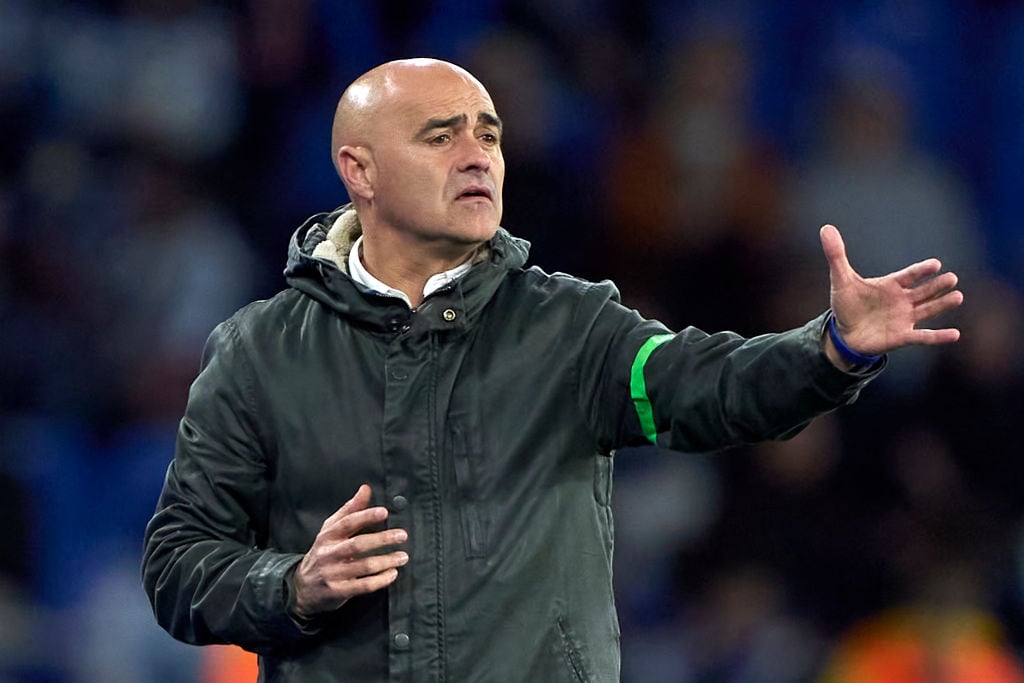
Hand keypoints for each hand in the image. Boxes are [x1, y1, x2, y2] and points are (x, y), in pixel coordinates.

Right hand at [291, 484, 408, 618]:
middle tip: (401, 535)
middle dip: (382, 539)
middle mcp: (329, 554)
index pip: (347, 523)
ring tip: (402, 556)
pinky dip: (381, 580)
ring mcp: (333, 574)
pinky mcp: (338, 591)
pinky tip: (392, 573)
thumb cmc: (323, 553)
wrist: (302, 587)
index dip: (365, 516)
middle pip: (357, 545)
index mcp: (328, 536)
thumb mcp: (331, 529)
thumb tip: (365, 489)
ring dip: (386, 561)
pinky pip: (363, 585)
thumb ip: (350, 509)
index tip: (383, 512)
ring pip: (364, 566)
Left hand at [820, 224, 963, 362]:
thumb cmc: (847, 304)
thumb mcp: (841, 279)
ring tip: (958, 296)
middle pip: (923, 291)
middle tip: (952, 278)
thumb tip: (826, 228)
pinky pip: (923, 337)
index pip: (909, 275)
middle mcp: (902, 300)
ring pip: (928, 310)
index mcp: (891, 285)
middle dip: (937, 285)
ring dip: (942, 304)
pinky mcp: (902, 336)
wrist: (844, 334)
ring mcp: (904, 318)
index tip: (935, 264)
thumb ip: (836, 255)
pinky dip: (938, 336)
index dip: (921, 271)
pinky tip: (955, 334)